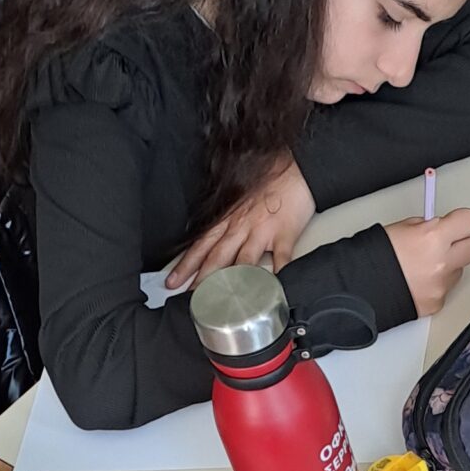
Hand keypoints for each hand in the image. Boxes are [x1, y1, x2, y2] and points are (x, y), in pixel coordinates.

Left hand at [166, 157, 316, 291]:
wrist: (296, 169)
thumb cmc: (270, 186)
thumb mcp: (242, 203)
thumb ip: (230, 226)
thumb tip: (217, 249)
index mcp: (230, 219)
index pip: (202, 244)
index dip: (186, 264)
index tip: (172, 281)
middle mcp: (242, 226)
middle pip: (218, 256)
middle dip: (203, 278)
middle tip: (192, 298)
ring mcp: (263, 231)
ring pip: (243, 260)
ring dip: (232, 281)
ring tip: (223, 301)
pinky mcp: (285, 234)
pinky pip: (280, 258)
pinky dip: (277, 275)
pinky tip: (272, 291)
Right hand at [386, 210, 469, 319]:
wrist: (362, 290)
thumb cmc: (375, 258)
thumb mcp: (400, 228)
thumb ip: (426, 226)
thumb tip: (438, 226)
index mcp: (433, 237)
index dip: (462, 221)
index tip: (455, 222)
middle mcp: (442, 263)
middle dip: (462, 243)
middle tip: (446, 243)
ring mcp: (442, 285)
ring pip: (460, 270)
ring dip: (448, 266)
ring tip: (423, 265)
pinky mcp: (438, 303)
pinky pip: (446, 289)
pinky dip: (436, 284)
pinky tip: (418, 281)